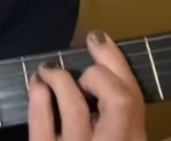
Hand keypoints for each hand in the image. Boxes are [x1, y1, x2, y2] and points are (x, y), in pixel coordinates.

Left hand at [27, 31, 145, 140]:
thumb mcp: (119, 135)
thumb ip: (117, 120)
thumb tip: (103, 76)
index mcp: (133, 140)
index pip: (134, 100)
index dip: (116, 64)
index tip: (99, 40)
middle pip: (118, 99)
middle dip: (100, 73)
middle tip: (86, 69)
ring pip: (75, 107)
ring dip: (60, 79)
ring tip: (49, 70)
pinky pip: (41, 123)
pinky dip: (38, 97)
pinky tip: (37, 84)